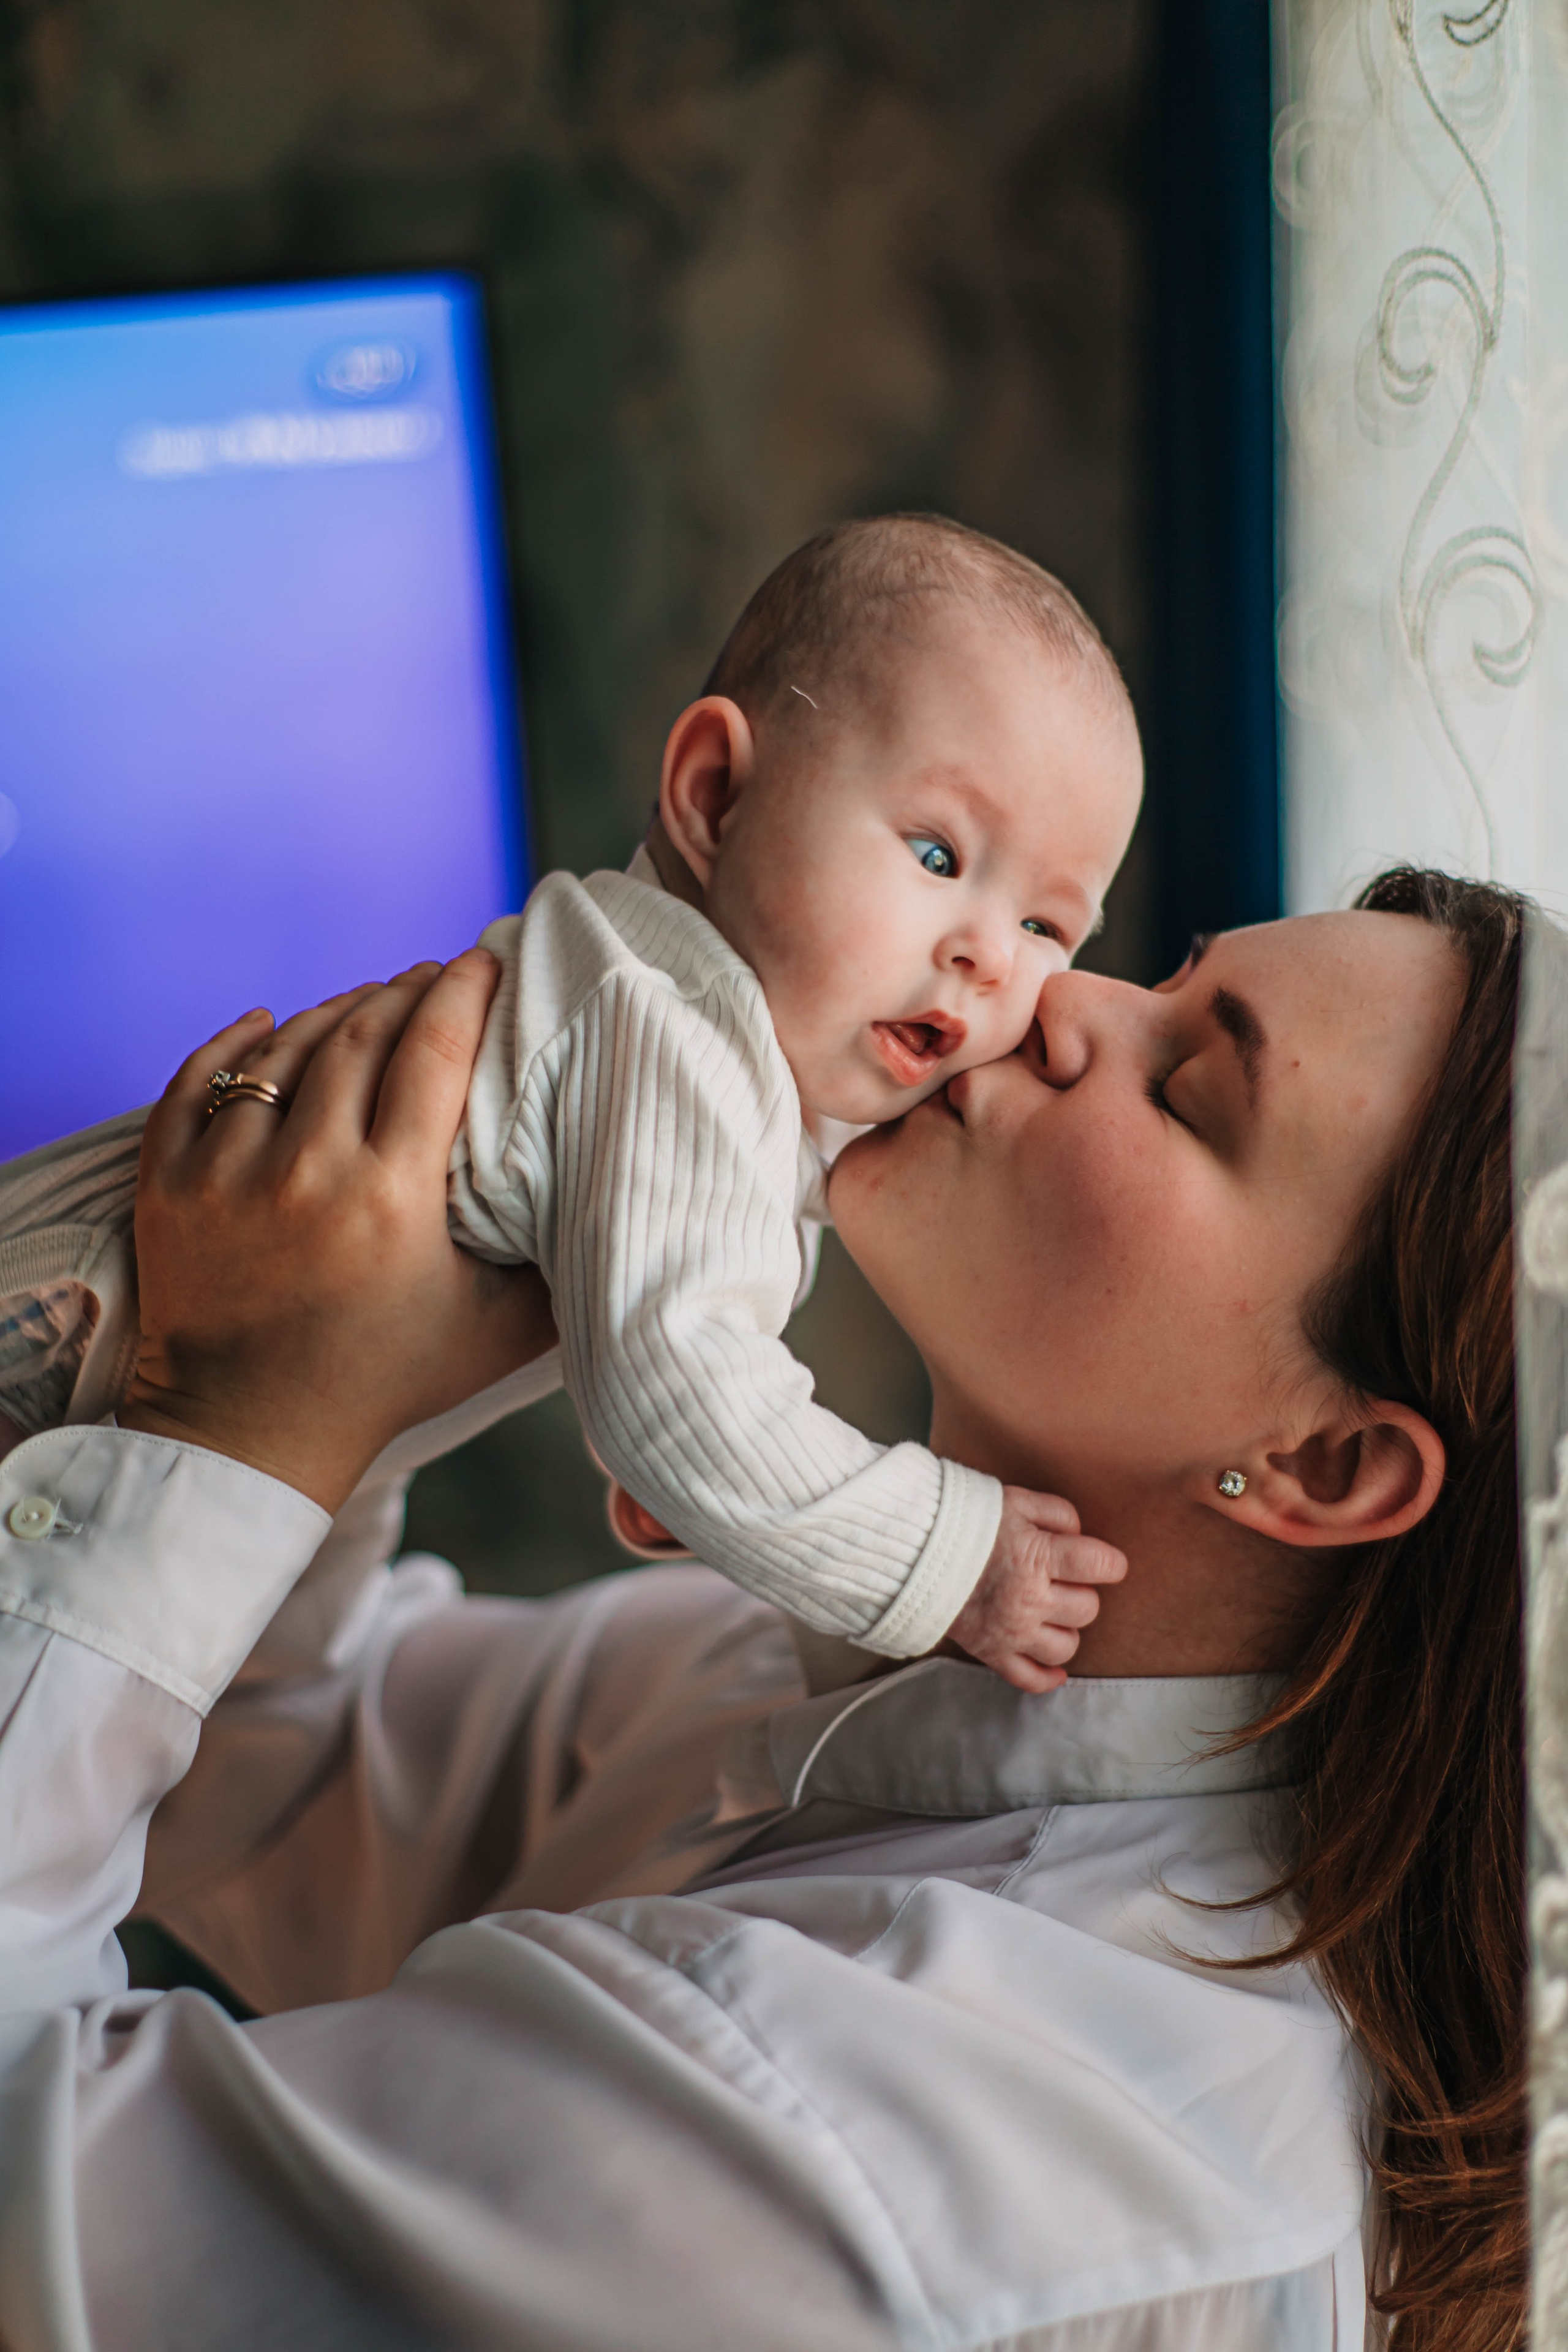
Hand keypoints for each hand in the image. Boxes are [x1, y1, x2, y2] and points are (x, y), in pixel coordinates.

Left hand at [121, 953, 556, 1512]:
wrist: (247, 1436)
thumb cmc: (383, 1383)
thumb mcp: (496, 1333)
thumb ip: (556, 1263)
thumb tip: (618, 1198)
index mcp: (392, 1199)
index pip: (434, 1050)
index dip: (465, 990)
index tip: (487, 960)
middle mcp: (306, 1172)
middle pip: (363, 1030)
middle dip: (409, 988)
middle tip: (437, 974)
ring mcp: (227, 1174)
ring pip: (286, 1045)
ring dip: (335, 1008)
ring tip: (370, 999)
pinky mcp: (170, 1184)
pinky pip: (198, 1080)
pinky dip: (238, 1041)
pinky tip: (267, 1020)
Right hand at [947, 1488, 1126, 1692]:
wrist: (911, 1549)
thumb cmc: (965, 1520)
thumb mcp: (1015, 1499)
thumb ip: (1057, 1513)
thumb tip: (1081, 1536)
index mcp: (1036, 1558)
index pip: (1099, 1566)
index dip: (1111, 1563)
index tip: (1105, 1562)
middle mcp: (1027, 1600)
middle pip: (1087, 1609)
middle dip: (1082, 1592)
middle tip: (1062, 1580)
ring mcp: (1009, 1632)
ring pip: (1067, 1647)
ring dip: (1066, 1629)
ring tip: (1052, 1611)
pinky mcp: (990, 1652)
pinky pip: (1030, 1679)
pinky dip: (1048, 1678)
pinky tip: (1056, 1668)